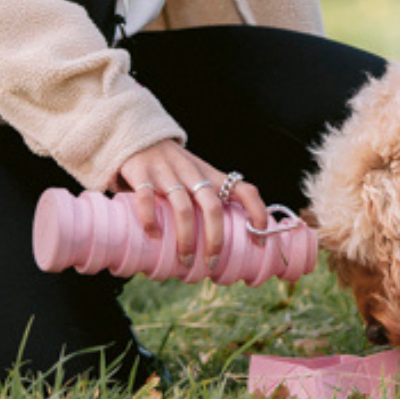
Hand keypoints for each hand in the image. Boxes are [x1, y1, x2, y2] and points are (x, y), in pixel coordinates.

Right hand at [116, 140, 267, 268]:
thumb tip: (228, 243)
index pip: (244, 190)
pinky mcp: (141, 173)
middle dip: (215, 239)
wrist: (139, 135)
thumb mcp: (199, 176)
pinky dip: (150, 218)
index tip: (260, 241)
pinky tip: (154, 235)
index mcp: (211, 176)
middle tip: (212, 264)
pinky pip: (147, 197)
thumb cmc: (174, 167)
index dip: (257, 214)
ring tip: (185, 261)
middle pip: (213, 207)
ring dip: (186, 238)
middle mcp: (193, 173)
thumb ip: (211, 200)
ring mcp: (167, 173)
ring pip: (183, 207)